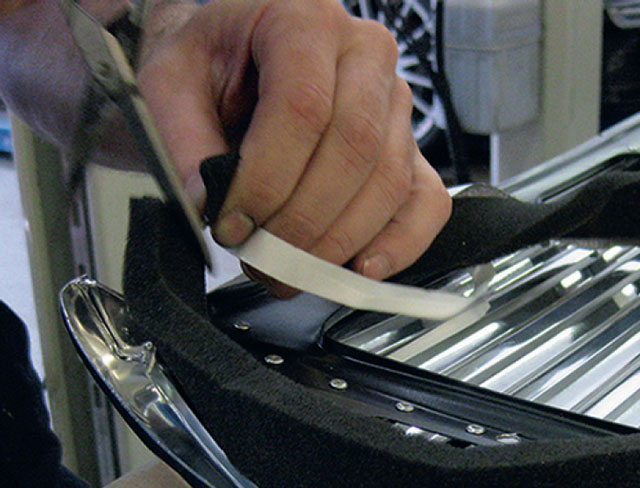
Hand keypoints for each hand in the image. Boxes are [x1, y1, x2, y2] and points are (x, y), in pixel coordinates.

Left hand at [137, 0, 451, 286]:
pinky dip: (401, 244)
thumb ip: (182, 138)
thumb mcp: (172, 79)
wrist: (243, 52)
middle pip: (354, 149)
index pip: (303, 107)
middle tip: (261, 260)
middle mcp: (366, 54)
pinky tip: (361, 269)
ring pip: (389, 182)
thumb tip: (207, 203)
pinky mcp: (413, 147)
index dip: (268, 178)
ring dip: (340, 241)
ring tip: (291, 271)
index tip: (233, 225)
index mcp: (305, 18)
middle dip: (304, 220)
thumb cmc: (214, 61)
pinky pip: (427, 202)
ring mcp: (397, 103)